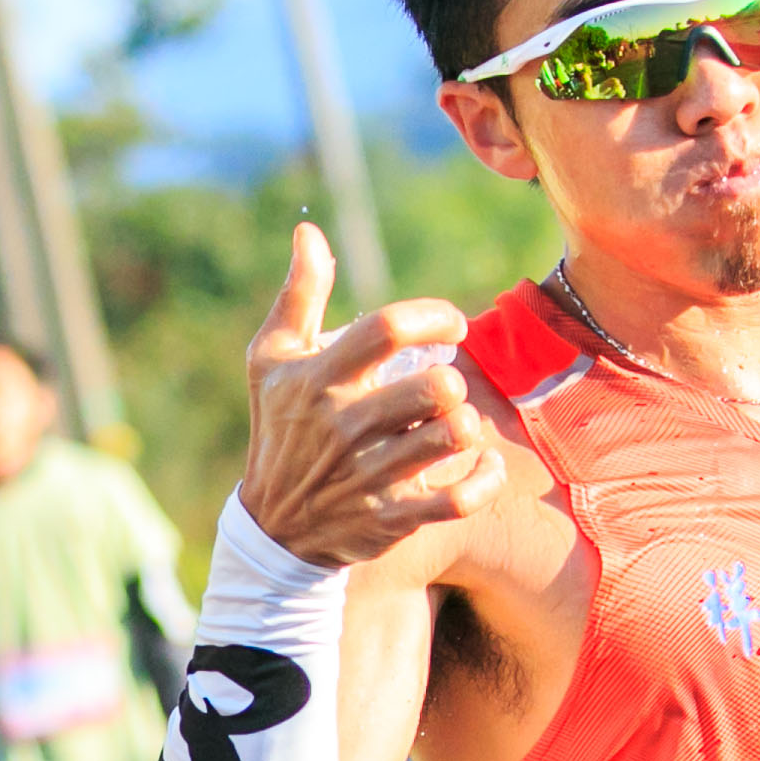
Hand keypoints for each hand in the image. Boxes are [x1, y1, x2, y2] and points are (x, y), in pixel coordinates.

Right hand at [236, 220, 503, 565]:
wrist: (274, 528)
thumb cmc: (281, 429)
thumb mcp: (273, 361)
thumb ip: (299, 295)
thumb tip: (308, 231)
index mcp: (319, 380)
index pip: (389, 328)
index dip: (435, 317)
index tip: (451, 328)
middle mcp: (343, 427)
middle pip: (433, 387)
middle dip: (451, 383)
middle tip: (444, 390)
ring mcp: (368, 476)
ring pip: (450, 437)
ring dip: (465, 426)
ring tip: (454, 425)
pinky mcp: (390, 519)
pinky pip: (458, 499)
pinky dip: (485, 479)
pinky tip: (486, 463)